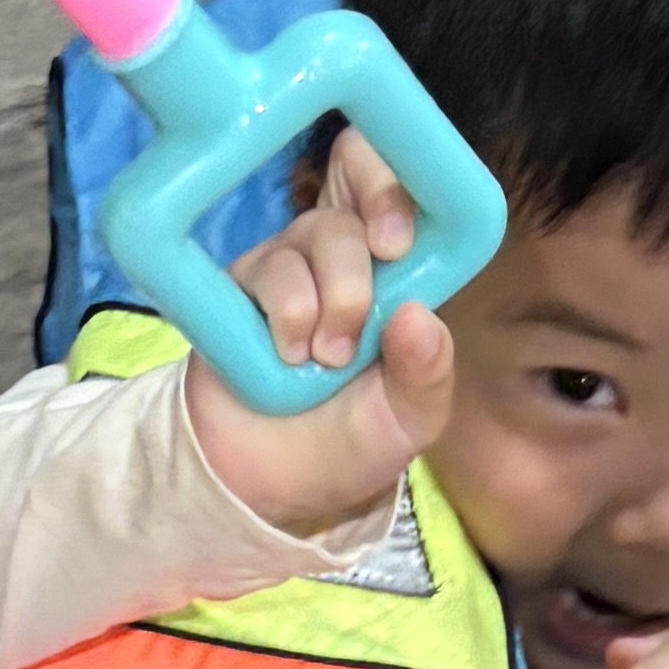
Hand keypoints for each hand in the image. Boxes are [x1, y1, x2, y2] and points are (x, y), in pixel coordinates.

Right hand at [182, 119, 459, 535]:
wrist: (272, 485)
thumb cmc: (351, 440)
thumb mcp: (411, 419)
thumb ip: (428, 372)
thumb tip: (419, 316)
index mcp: (394, 272)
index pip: (397, 183)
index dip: (396, 186)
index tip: (397, 242)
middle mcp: (341, 256)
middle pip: (351, 203)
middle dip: (360, 265)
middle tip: (359, 323)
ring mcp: (288, 264)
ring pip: (312, 234)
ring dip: (329, 303)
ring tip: (322, 361)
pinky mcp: (240, 286)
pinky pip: (267, 270)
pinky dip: (287, 316)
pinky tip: (287, 358)